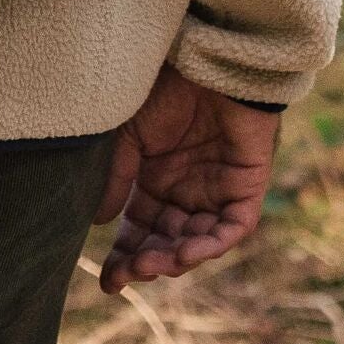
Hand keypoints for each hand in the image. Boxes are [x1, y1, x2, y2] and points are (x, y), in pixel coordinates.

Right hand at [97, 63, 278, 293]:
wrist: (206, 60)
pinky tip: (186, 251)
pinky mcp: (245, 188)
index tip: (106, 283)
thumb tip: (97, 224)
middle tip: (129, 273)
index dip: (124, 258)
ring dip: (176, 259)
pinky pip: (232, 229)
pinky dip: (211, 245)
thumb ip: (117, 178)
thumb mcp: (129, 135)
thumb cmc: (164, 88)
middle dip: (148, 263)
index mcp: (155, 182)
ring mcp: (216, 193)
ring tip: (154, 265)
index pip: (139, 232)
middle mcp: (186, 194)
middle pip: (166, 243)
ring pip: (198, 243)